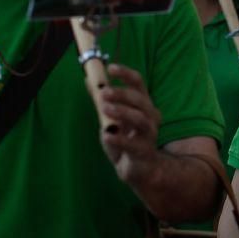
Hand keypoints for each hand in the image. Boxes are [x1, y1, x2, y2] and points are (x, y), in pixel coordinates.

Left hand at [97, 64, 161, 183]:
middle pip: (140, 100)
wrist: (139, 169)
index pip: (139, 84)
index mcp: (143, 105)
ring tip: (105, 108)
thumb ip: (102, 100)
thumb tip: (88, 80)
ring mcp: (149, 134)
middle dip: (122, 94)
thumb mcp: (111, 118)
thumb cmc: (125, 140)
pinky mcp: (144, 152)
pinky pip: (134, 144)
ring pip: (141, 119)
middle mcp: (150, 116)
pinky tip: (107, 135)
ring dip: (123, 112)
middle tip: (104, 92)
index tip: (111, 68)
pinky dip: (120, 139)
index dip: (126, 74)